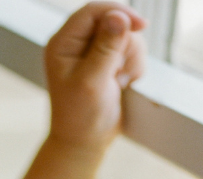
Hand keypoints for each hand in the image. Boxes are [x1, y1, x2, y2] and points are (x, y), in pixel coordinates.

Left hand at [45, 2, 146, 153]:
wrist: (85, 142)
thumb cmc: (81, 117)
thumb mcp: (92, 82)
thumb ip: (105, 48)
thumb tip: (118, 16)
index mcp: (62, 44)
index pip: (92, 11)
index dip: (118, 12)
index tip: (140, 26)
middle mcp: (76, 43)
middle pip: (114, 20)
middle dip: (124, 44)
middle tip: (119, 72)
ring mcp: (93, 51)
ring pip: (126, 34)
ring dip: (130, 58)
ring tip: (119, 82)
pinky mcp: (108, 60)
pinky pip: (132, 49)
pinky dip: (133, 65)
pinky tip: (122, 84)